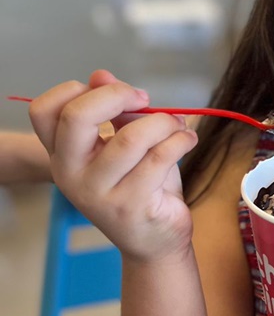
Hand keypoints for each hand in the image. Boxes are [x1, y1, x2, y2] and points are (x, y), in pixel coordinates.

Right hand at [28, 69, 198, 261]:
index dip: (79, 90)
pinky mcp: (131, 206)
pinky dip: (181, 140)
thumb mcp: (123, 143)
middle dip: (119, 95)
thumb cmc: (140, 186)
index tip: (117, 94)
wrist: (155, 240)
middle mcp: (71, 174)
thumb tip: (101, 75)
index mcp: (62, 154)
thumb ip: (113, 110)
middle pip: (78, 116)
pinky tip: (187, 140)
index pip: (44, 110)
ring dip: (165, 122)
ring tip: (178, 127)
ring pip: (131, 137)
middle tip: (145, 100)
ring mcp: (98, 193)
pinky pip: (160, 158)